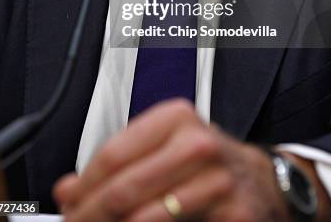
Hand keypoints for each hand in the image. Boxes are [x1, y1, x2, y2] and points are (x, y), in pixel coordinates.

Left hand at [53, 99, 293, 220]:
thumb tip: (67, 191)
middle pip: (124, 189)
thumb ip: (117, 165)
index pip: (113, 155)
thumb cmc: (207, 162)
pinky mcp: (233, 216)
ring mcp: (217, 182)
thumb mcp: (164, 148)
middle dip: (91, 216)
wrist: (263, 180)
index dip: (83, 187)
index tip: (68, 204)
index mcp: (176, 118)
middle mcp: (197, 145)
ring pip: (145, 217)